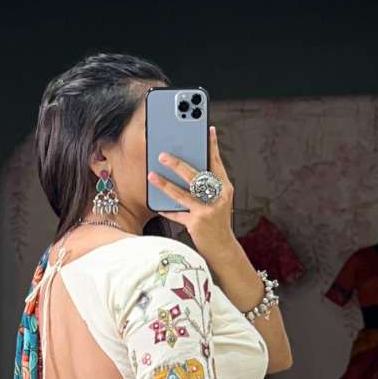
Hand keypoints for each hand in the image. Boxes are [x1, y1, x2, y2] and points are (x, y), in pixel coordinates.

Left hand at [148, 125, 234, 254]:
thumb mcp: (219, 201)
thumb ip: (208, 186)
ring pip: (183, 194)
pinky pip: (178, 214)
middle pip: (195, 176)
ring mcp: (207, 211)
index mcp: (225, 188)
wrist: (223, 249)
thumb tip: (188, 169)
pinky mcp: (197, 224)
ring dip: (165, 184)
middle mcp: (218, 197)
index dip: (212, 146)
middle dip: (177, 164)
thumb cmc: (217, 222)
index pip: (217, 163)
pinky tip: (157, 204)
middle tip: (162, 155)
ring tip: (152, 175)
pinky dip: (167, 209)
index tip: (208, 129)